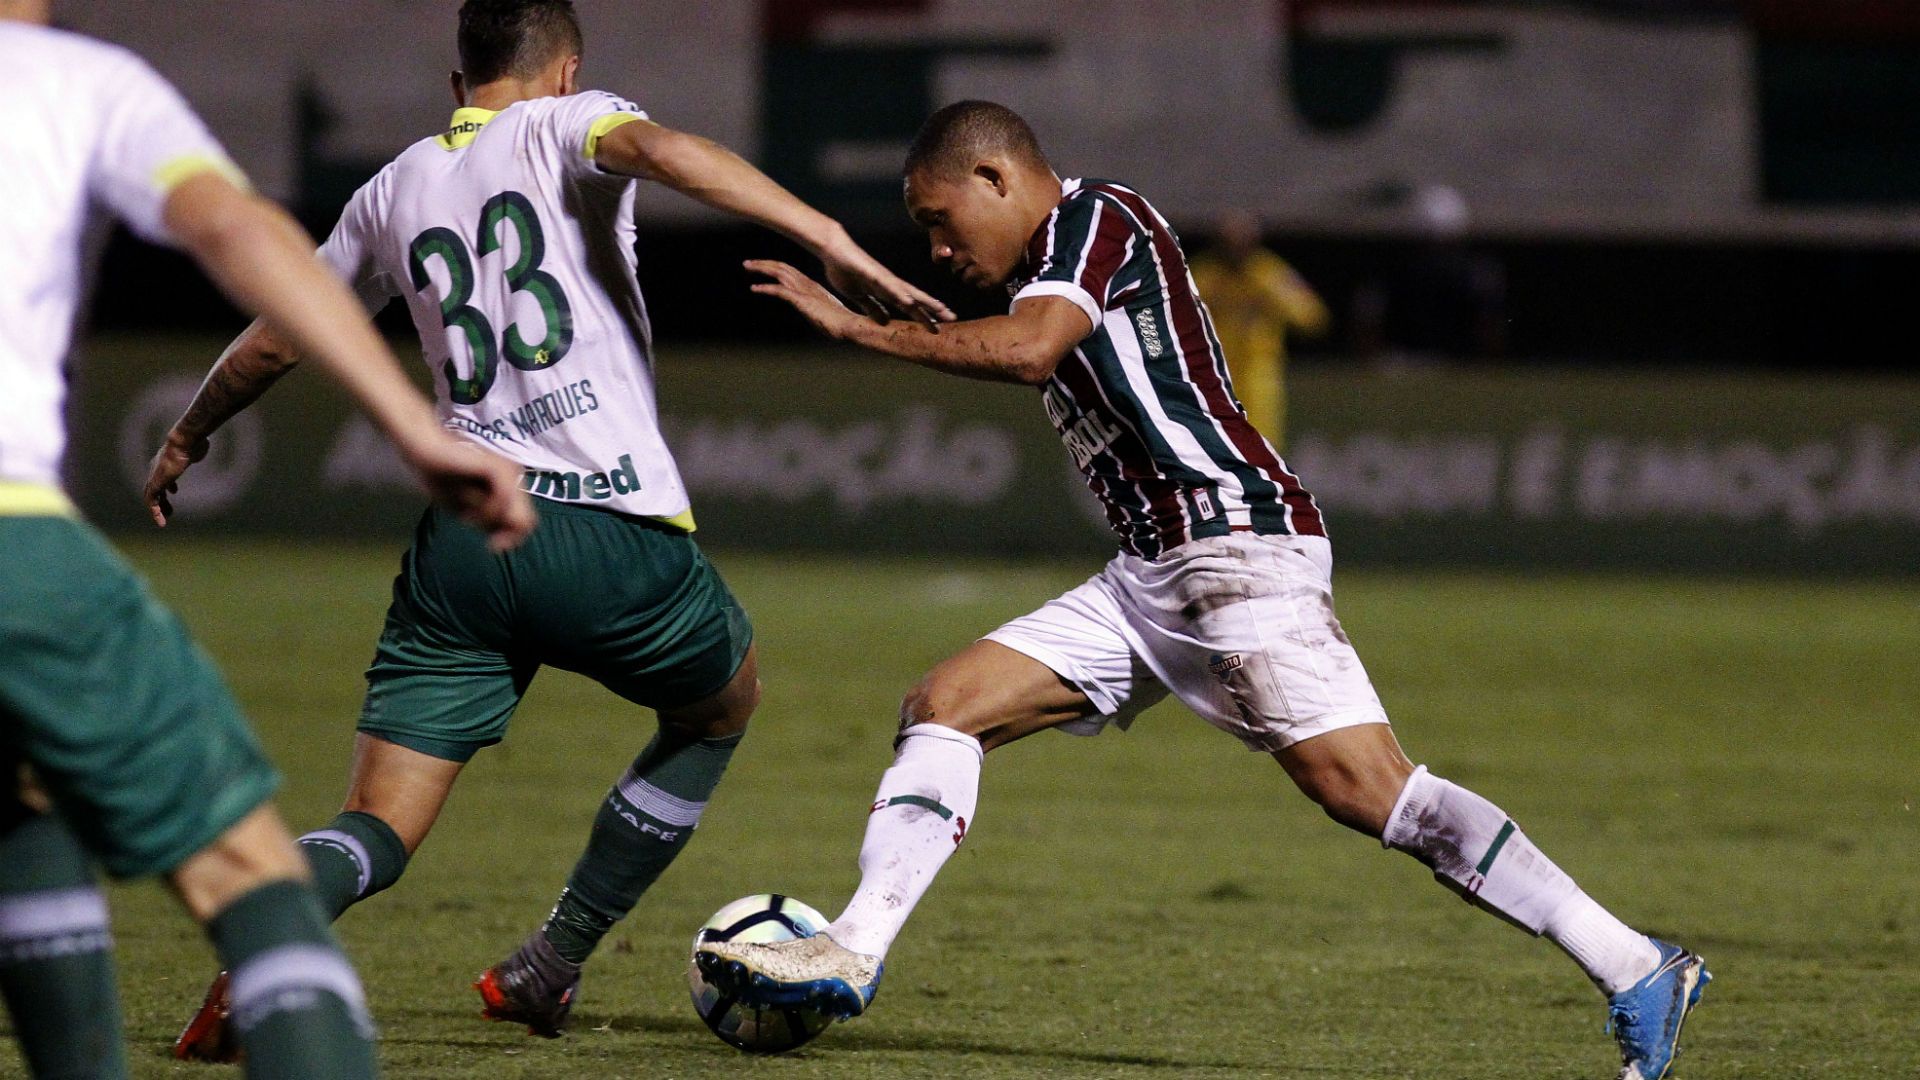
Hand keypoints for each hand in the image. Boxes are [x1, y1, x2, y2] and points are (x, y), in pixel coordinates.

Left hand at [144, 432, 208, 526]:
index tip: (174, 492)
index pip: (162, 475)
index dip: (167, 485)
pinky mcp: (155, 484)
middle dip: (161, 500)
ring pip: (151, 496)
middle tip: (168, 511)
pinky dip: (155, 512)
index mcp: (165, 462)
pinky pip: (151, 501)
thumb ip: (196, 449)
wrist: (184, 442)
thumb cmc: (193, 443)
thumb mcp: (195, 447)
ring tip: (163, 520)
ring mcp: (155, 476)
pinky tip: (161, 521)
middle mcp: (157, 469)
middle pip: (154, 487)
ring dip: (158, 509)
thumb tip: (203, 444)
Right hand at [398, 434, 537, 552]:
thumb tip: (504, 542)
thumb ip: (489, 522)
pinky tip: (467, 499)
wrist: (424, 452)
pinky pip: (503, 502)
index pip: (526, 522)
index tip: (491, 545)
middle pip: (526, 521)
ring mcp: (509, 472)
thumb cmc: (441, 478)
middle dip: (499, 528)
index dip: (513, 539)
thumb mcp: (468, 510)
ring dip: (488, 517)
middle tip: (470, 518)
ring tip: (464, 502)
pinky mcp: (498, 468)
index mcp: (510, 487)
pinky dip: (486, 509)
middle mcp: (514, 478)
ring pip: (515, 515)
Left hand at [747, 259, 865, 339]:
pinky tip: (755, 288)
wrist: (852, 326)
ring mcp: (805, 291)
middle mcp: (808, 285)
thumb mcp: (826, 315)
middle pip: (783, 268)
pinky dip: (766, 288)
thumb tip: (816, 317)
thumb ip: (817, 312)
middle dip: (765, 264)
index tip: (765, 267)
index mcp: (813, 287)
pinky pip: (780, 291)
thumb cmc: (843, 325)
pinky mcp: (802, 300)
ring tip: (747, 266)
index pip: (792, 272)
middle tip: (749, 263)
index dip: (777, 268)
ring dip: (762, 269)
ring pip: (780, 274)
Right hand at [814, 230, 954, 328]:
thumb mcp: (860, 296)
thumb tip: (883, 321)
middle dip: (933, 309)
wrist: (834, 250)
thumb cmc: (846, 270)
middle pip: (916, 298)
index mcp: (887, 290)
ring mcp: (883, 278)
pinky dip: (900, 294)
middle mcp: (890, 284)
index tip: (939, 325)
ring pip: (908, 292)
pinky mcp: (873, 274)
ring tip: (940, 310)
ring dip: (924, 302)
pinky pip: (889, 286)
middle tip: (952, 317)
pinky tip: (910, 302)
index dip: (925, 315)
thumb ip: (872, 307)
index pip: (910, 305)